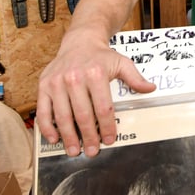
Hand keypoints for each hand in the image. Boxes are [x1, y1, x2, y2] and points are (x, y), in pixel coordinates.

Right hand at [36, 40, 155, 156]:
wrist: (80, 42)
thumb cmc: (102, 57)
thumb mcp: (122, 63)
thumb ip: (135, 78)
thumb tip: (151, 89)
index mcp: (96, 74)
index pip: (103, 107)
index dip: (106, 126)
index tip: (109, 140)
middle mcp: (75, 78)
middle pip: (83, 115)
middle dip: (88, 136)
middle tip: (92, 152)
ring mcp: (57, 82)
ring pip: (62, 116)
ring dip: (68, 137)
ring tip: (74, 151)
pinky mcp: (44, 85)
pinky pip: (44, 111)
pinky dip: (47, 127)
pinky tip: (55, 139)